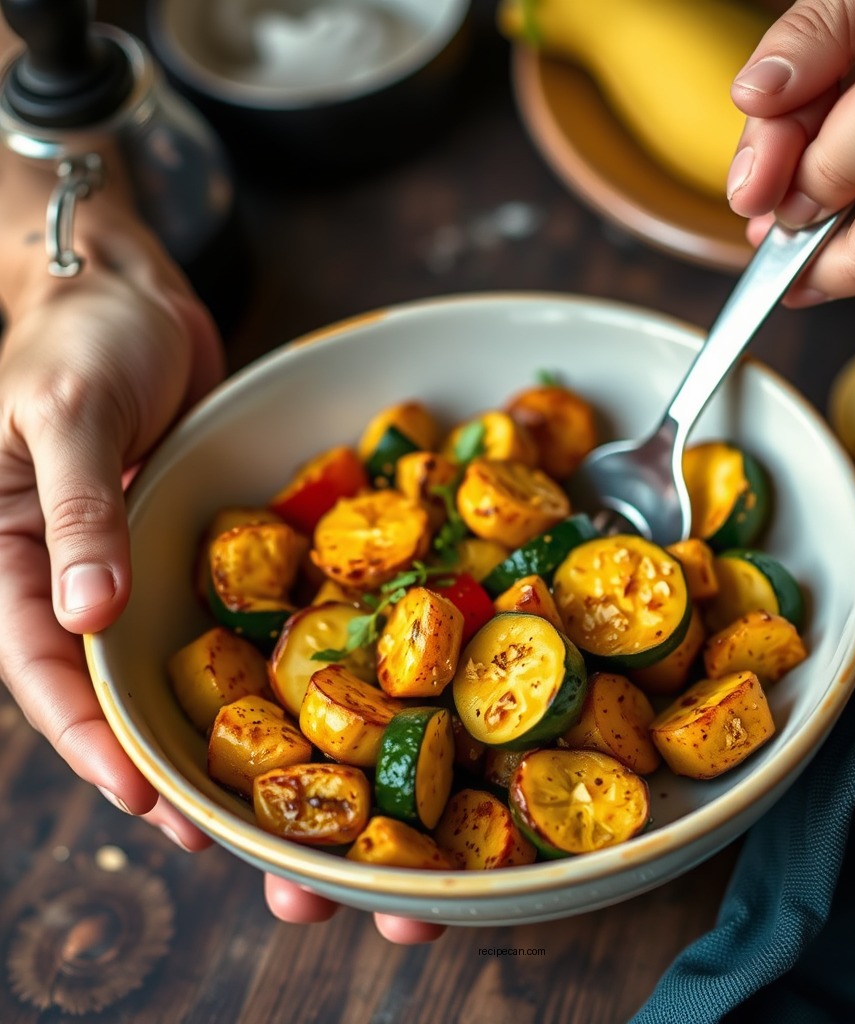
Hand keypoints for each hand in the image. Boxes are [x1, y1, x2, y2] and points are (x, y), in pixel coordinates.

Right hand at [0, 168, 224, 846]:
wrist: (132, 291)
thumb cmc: (81, 336)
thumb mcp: (69, 411)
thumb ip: (76, 509)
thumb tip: (86, 613)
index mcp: (10, 552)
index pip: (40, 665)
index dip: (85, 737)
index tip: (139, 796)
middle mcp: (67, 570)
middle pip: (102, 685)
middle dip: (148, 758)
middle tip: (211, 829)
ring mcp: (130, 559)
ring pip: (156, 660)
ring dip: (195, 725)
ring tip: (249, 788)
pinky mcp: (181, 539)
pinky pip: (204, 608)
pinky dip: (231, 655)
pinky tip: (277, 695)